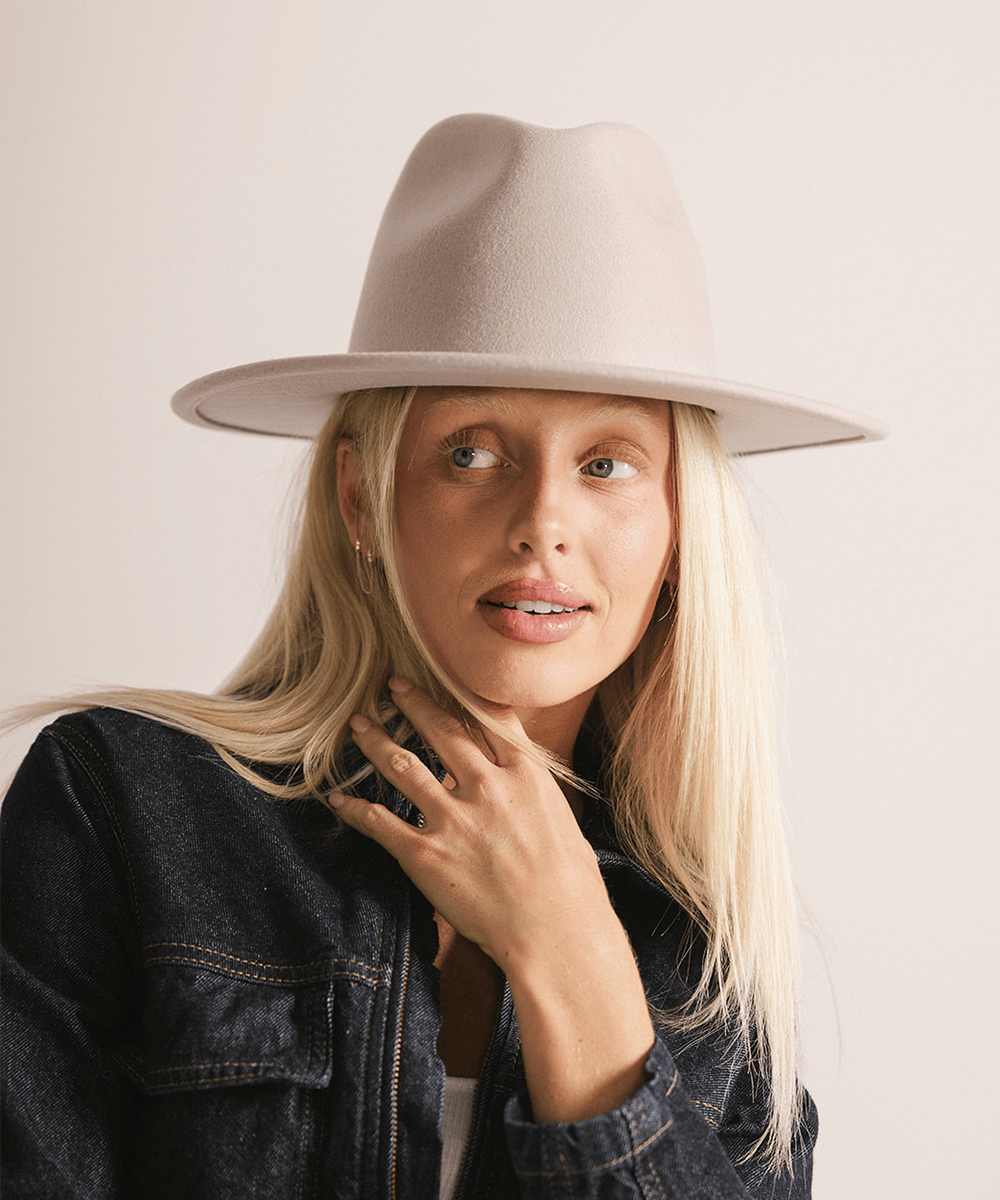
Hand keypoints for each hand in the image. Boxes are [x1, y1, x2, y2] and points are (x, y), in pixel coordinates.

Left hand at [331, 677, 609, 967]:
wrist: (557, 932)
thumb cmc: (572, 886)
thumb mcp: (562, 819)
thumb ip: (531, 792)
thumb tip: (517, 780)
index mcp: (524, 775)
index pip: (489, 719)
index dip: (462, 694)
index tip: (444, 678)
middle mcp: (487, 786)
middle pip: (441, 730)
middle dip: (413, 703)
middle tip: (393, 687)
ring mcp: (454, 819)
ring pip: (403, 765)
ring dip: (376, 742)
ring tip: (358, 726)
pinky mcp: (426, 854)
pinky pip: (380, 822)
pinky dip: (355, 809)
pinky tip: (337, 799)